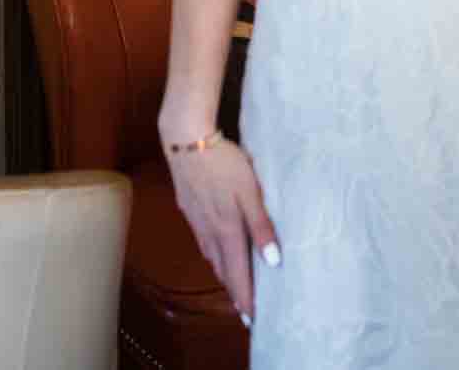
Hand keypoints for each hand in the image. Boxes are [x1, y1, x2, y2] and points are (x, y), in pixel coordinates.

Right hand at [162, 130, 279, 322]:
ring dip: (223, 274)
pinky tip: (215, 250)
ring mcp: (195, 220)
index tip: (253, 319)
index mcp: (226, 230)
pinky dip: (213, 254)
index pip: (238, 274)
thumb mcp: (250, 192)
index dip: (245, 298)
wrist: (185, 139)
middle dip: (235, 292)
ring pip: (211, 256)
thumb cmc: (224, 163)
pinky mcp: (188, 207)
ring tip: (234, 286)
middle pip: (223, 270)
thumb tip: (273, 262)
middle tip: (245, 311)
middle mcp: (208, 231)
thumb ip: (261, 226)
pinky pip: (202, 240)